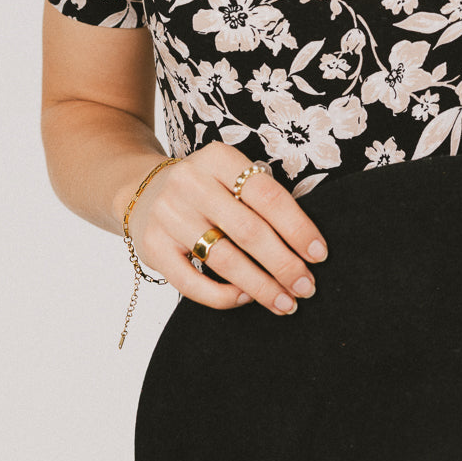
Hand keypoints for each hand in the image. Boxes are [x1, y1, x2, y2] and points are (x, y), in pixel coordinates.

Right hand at [127, 144, 327, 314]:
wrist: (142, 190)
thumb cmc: (205, 188)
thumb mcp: (230, 175)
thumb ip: (262, 198)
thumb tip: (308, 245)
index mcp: (218, 158)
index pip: (268, 196)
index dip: (298, 228)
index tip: (319, 254)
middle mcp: (190, 183)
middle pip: (250, 231)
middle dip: (285, 264)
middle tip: (307, 287)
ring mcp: (168, 215)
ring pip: (225, 260)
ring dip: (261, 287)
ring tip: (285, 302)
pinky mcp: (153, 246)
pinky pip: (193, 283)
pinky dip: (224, 296)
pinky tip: (245, 299)